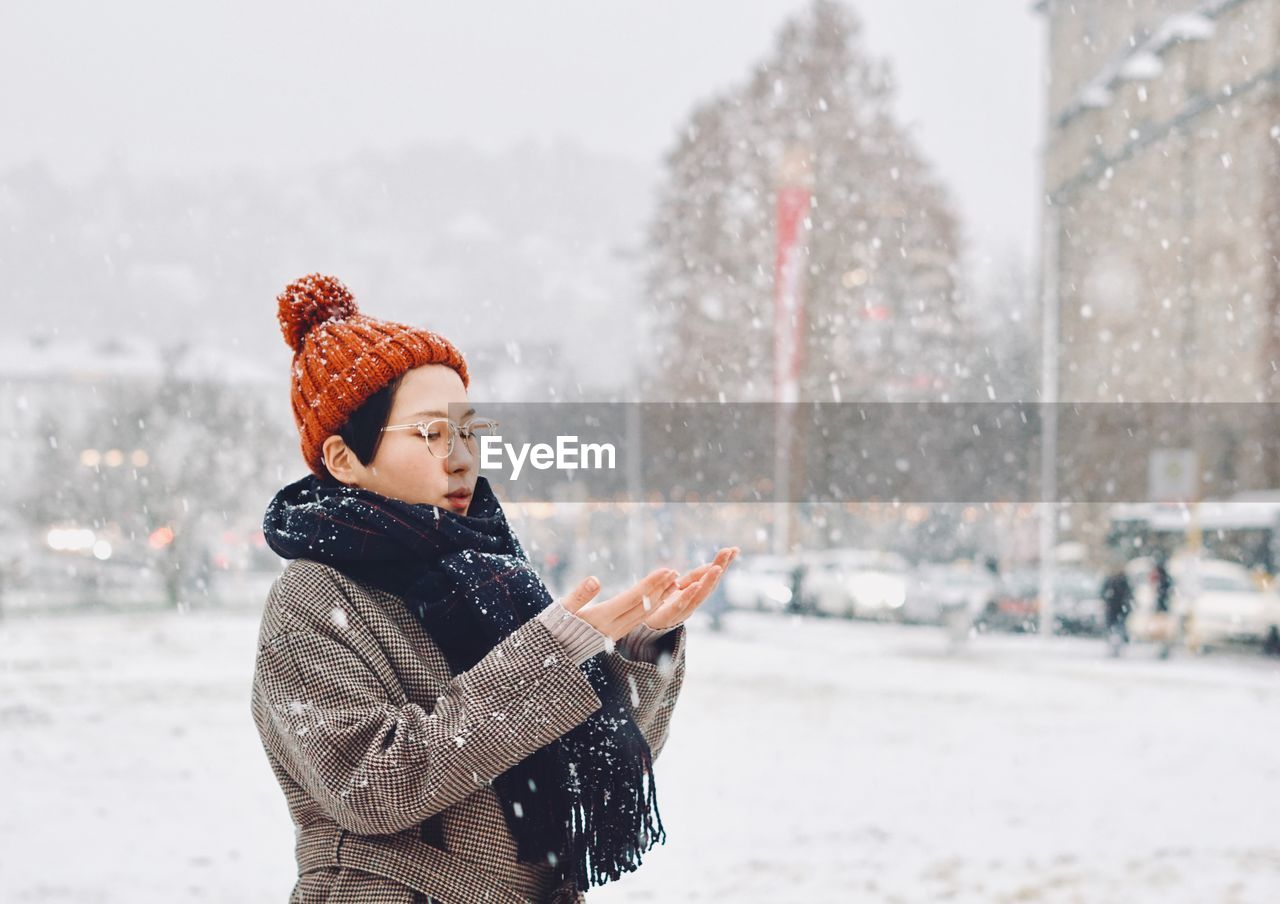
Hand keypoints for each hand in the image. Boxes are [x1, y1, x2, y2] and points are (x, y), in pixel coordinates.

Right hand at [557, 567, 679, 640]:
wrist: (551, 654)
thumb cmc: (553, 628)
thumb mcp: (561, 610)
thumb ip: (578, 596)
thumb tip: (595, 580)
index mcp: (601, 618)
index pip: (633, 598)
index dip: (651, 584)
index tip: (666, 570)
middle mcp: (612, 628)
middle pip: (642, 607)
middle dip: (660, 589)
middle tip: (675, 572)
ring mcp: (614, 634)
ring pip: (643, 616)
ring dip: (659, 599)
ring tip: (672, 584)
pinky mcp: (613, 636)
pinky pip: (638, 621)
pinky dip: (650, 608)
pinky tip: (657, 600)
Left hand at [642, 546, 739, 629]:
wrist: (643, 628)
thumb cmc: (664, 605)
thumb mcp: (678, 587)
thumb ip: (694, 578)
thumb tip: (712, 565)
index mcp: (695, 594)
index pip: (711, 576)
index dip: (723, 563)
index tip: (734, 549)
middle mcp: (693, 603)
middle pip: (709, 585)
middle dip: (720, 568)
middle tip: (730, 551)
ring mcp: (682, 611)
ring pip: (699, 596)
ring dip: (709, 581)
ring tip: (718, 567)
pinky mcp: (667, 617)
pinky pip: (680, 606)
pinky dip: (689, 595)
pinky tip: (696, 585)